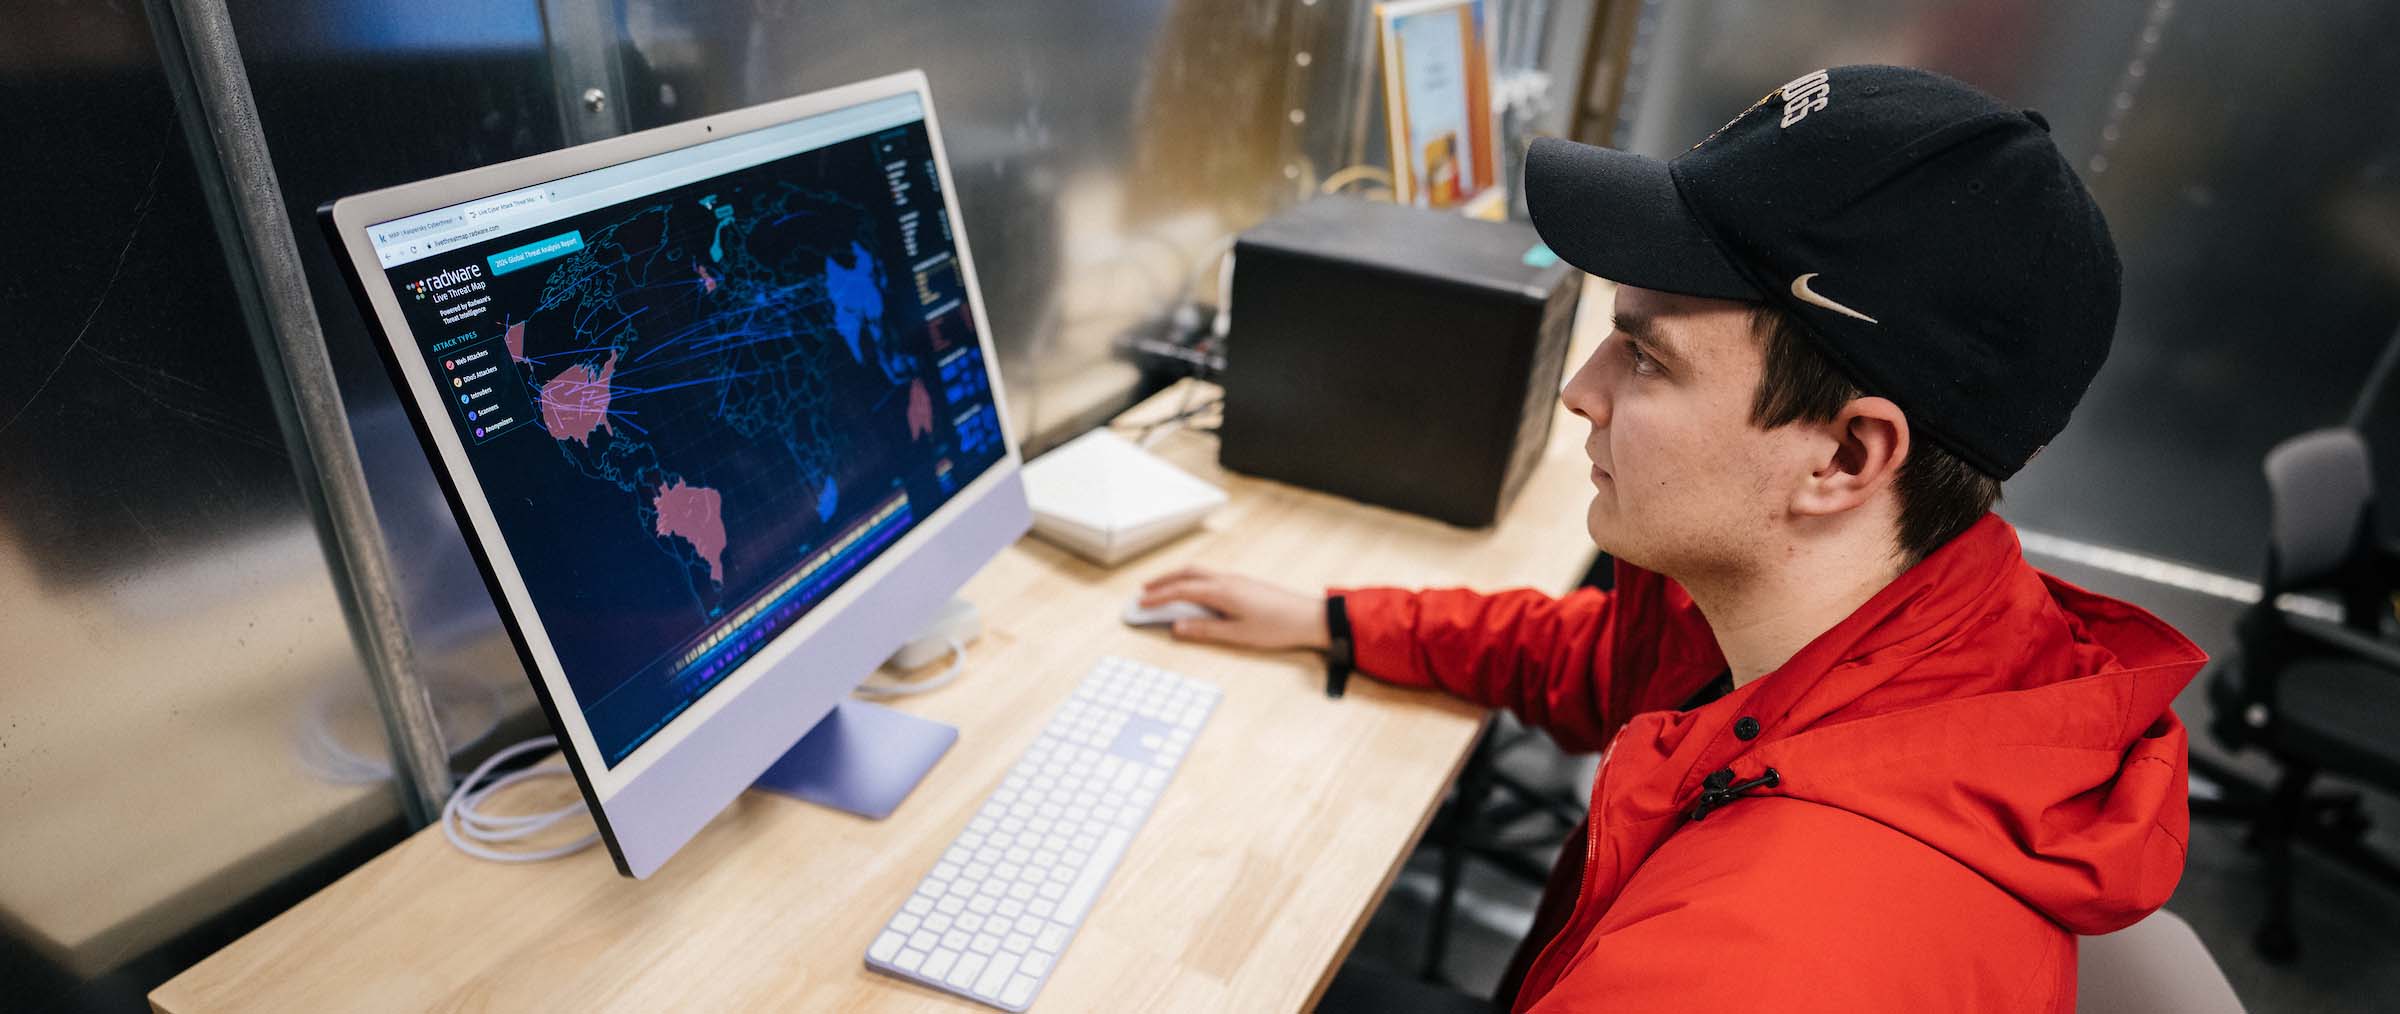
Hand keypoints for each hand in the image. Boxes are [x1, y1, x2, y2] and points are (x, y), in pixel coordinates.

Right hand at [1138, 566, 1330, 650]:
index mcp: (1222, 591)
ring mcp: (1236, 580)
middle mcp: (1226, 580)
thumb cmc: (1277, 627)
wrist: (1308, 617)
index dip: (1158, 597)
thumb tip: (1177, 628)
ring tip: (1163, 589)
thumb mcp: (1237, 635)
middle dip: (1163, 581)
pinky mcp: (1243, 584)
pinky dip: (1193, 581)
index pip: (1181, 591)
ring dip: (1177, 579)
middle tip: (1144, 591)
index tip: (1141, 603)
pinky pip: (1210, 577)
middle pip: (1186, 574)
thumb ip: (1205, 630)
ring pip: (1198, 573)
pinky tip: (1192, 592)